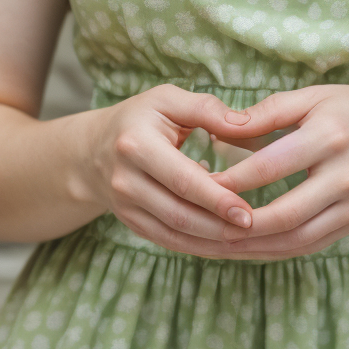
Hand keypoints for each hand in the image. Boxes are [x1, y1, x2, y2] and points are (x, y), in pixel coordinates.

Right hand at [80, 84, 256, 253]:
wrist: (92, 150)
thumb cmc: (138, 118)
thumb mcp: (166, 100)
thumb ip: (206, 109)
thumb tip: (246, 123)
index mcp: (135, 145)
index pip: (182, 180)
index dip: (216, 199)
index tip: (248, 212)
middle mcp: (125, 180)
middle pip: (179, 214)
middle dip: (220, 227)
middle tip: (256, 231)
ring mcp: (125, 207)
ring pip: (175, 234)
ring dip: (214, 243)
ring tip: (249, 243)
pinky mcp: (132, 224)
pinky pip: (170, 242)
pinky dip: (201, 248)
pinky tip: (228, 247)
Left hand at [201, 84, 348, 259]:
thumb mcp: (312, 98)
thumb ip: (267, 113)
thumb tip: (219, 128)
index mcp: (330, 137)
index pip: (269, 167)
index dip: (229, 181)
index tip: (195, 185)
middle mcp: (345, 176)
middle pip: (282, 214)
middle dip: (235, 223)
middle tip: (197, 224)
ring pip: (295, 239)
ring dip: (252, 246)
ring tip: (213, 243)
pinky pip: (308, 246)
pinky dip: (274, 250)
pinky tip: (245, 247)